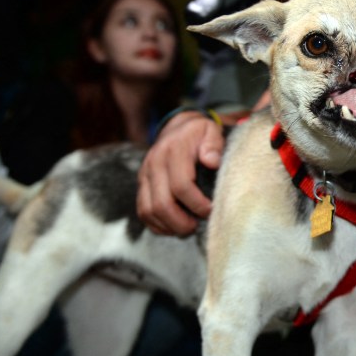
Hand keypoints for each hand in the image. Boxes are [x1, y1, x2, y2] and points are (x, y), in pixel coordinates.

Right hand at [137, 112, 224, 235]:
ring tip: (188, 228)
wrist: (177, 127)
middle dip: (181, 222)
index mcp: (173, 150)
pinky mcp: (141, 184)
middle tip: (197, 225)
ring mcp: (144, 175)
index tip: (210, 209)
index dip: (196, 203)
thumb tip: (212, 162)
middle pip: (161, 204)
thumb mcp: (211, 130)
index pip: (181, 185)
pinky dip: (157, 224)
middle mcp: (154, 163)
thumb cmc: (199, 133)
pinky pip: (142, 212)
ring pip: (148, 211)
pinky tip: (174, 226)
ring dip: (169, 226)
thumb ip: (214, 144)